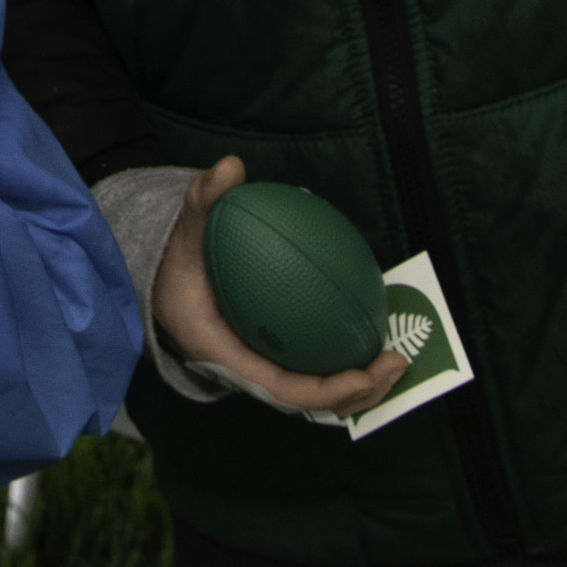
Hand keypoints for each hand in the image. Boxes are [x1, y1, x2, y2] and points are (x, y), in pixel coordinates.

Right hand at [151, 158, 408, 416]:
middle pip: (310, 400)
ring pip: (318, 389)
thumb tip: (230, 167)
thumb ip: (204, 199)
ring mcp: (266, 366)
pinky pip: (317, 365)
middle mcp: (248, 372)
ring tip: (399, 358)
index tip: (360, 376)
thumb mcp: (187, 230)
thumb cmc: (180, 263)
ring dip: (362, 383)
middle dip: (358, 392)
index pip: (279, 388)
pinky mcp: (278, 357)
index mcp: (224, 356)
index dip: (323, 390)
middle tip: (397, 362)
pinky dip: (348, 358)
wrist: (166, 282)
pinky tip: (375, 330)